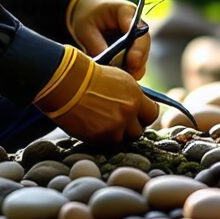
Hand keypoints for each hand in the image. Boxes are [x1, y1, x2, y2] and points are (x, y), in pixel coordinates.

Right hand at [38, 49, 158, 141]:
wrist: (67, 82)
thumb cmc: (90, 76)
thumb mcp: (119, 79)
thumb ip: (132, 95)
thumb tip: (139, 106)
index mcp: (135, 97)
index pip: (152, 114)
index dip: (144, 116)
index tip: (137, 116)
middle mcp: (128, 113)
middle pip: (138, 131)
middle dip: (130, 128)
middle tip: (119, 123)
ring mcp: (114, 127)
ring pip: (122, 139)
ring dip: (116, 134)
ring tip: (105, 125)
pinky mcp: (99, 137)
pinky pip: (106, 143)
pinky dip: (102, 137)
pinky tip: (93, 127)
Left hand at [67, 0, 149, 79]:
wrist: (87, 9)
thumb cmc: (87, 14)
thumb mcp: (85, 28)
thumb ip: (96, 46)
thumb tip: (107, 68)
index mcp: (126, 12)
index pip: (138, 30)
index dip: (138, 48)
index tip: (133, 62)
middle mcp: (136, 25)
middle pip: (143, 46)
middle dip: (137, 63)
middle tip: (126, 78)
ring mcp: (136, 38)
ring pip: (140, 57)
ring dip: (132, 69)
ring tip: (119, 80)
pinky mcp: (131, 49)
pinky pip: (133, 62)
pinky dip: (127, 70)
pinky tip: (117, 78)